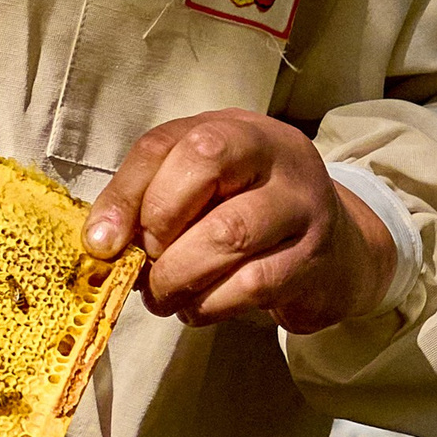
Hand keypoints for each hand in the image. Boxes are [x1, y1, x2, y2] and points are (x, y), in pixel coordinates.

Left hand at [84, 111, 394, 333]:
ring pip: (228, 233)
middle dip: (157, 228)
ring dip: (177, 276)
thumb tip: (102, 242)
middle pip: (204, 167)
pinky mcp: (313, 261)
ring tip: (162, 295)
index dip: (126, 193)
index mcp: (237, 130)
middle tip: (145, 265)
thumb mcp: (201, 188)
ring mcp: (303, 207)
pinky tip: (196, 307)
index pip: (169, 143)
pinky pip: (250, 284)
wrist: (335, 251)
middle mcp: (277, 156)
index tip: (101, 242)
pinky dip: (209, 303)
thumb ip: (150, 199)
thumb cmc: (247, 212)